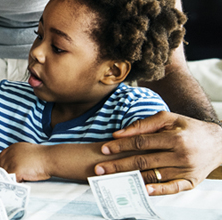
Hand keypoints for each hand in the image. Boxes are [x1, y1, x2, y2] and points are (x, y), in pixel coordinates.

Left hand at [0, 142, 50, 181]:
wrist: (50, 158)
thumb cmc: (43, 156)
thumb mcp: (27, 150)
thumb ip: (18, 155)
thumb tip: (14, 164)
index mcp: (12, 148)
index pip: (0, 159)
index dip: (3, 166)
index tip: (6, 172)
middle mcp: (9, 154)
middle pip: (1, 167)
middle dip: (6, 174)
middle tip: (12, 179)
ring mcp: (11, 162)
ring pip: (5, 174)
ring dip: (11, 179)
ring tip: (19, 180)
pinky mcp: (15, 170)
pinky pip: (11, 180)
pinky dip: (15, 183)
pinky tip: (22, 182)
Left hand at [95, 111, 221, 195]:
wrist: (218, 143)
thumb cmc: (187, 128)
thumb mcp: (169, 118)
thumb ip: (143, 124)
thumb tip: (118, 134)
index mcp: (174, 138)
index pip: (141, 142)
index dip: (121, 146)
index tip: (104, 149)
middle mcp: (181, 155)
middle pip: (143, 161)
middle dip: (118, 165)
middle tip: (99, 169)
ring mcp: (186, 170)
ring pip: (153, 175)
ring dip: (131, 178)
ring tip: (112, 180)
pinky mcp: (191, 182)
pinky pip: (172, 188)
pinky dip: (157, 191)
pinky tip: (141, 190)